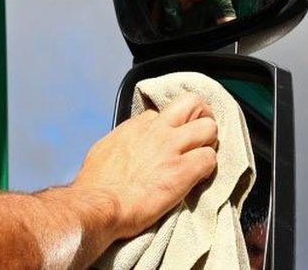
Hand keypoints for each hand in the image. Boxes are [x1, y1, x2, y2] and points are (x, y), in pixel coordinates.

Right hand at [72, 93, 218, 239]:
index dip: (171, 125)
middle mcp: (156, 131)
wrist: (100, 204)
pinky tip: (198, 178)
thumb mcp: (104, 150)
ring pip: (209, 127)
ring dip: (209, 142)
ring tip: (201, 156)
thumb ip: (123, 141)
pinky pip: (210, 159)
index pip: (163, 112)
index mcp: (136, 126)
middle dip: (201, 117)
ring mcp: (171, 148)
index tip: (171, 138)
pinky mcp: (183, 171)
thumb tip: (129, 147)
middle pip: (191, 103)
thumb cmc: (97, 185)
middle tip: (200, 136)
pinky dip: (208, 168)